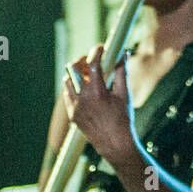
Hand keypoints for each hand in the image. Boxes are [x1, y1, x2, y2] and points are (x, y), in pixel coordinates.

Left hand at [62, 44, 135, 168]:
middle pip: (74, 69)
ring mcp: (75, 107)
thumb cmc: (123, 119)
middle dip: (82, 60)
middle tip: (92, 59)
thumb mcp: (125, 94)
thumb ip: (122, 72)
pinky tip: (85, 87)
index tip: (100, 47)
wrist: (114, 144)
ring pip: (68, 80)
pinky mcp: (72, 114)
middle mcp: (83, 99)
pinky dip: (75, 87)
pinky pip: (68, 94)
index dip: (96, 52)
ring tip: (88, 73)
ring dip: (77, 73)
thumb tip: (124, 54)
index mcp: (98, 93)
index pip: (92, 64)